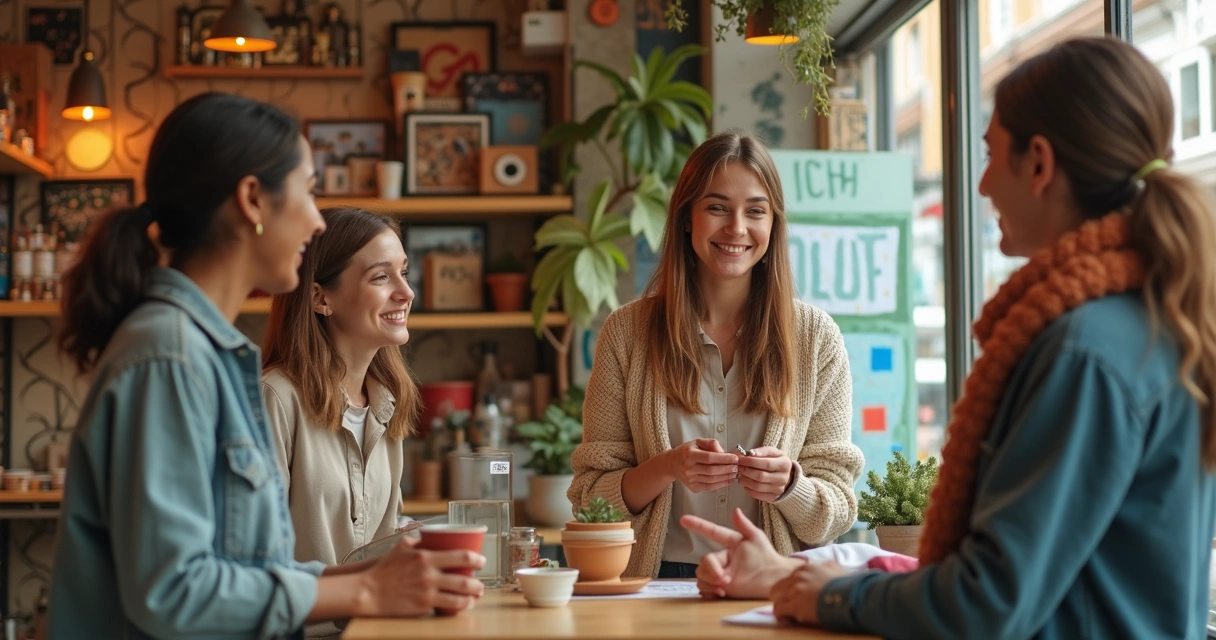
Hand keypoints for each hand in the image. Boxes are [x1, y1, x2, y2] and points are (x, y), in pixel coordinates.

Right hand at [358, 537, 485, 616]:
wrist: (369, 591)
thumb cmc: (384, 570)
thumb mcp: (400, 548)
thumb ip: (416, 541)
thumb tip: (426, 536)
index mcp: (426, 556)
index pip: (461, 555)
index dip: (476, 559)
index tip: (481, 561)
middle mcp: (430, 574)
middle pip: (464, 579)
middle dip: (478, 583)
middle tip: (481, 583)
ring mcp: (428, 591)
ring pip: (460, 596)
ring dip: (473, 597)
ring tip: (476, 595)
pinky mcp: (424, 605)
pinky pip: (448, 607)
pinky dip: (460, 606)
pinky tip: (464, 605)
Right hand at [665, 438, 738, 492]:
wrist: (672, 464)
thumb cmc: (687, 451)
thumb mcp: (697, 442)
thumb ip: (712, 444)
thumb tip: (724, 453)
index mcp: (689, 455)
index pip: (710, 458)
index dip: (724, 458)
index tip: (735, 458)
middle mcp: (688, 468)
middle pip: (712, 470)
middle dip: (728, 469)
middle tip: (738, 467)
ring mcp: (690, 479)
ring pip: (712, 480)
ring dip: (726, 477)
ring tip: (736, 473)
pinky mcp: (693, 487)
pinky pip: (710, 487)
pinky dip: (721, 484)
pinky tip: (729, 480)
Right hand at [679, 508, 804, 599]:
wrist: (774, 581)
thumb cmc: (767, 557)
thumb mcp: (757, 539)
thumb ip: (744, 525)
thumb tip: (735, 510)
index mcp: (730, 544)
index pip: (712, 532)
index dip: (698, 525)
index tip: (683, 519)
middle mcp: (722, 558)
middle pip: (704, 560)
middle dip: (711, 570)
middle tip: (724, 579)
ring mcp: (720, 573)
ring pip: (701, 574)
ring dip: (710, 581)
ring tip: (724, 587)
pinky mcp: (720, 587)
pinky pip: (703, 587)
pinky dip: (709, 591)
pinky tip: (720, 593)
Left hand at [736, 446, 793, 501]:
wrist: (786, 476)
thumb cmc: (776, 461)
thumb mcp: (773, 452)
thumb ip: (762, 451)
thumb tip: (750, 453)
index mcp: (785, 464)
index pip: (766, 464)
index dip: (751, 461)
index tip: (741, 459)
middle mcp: (783, 479)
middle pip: (760, 476)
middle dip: (746, 471)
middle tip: (738, 466)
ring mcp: (778, 490)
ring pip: (757, 486)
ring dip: (745, 480)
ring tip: (740, 474)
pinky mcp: (772, 497)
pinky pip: (757, 495)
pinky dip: (747, 489)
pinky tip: (745, 482)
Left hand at [770, 561, 850, 625]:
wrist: (852, 596)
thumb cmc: (848, 585)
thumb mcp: (837, 569)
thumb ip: (827, 567)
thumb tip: (828, 568)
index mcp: (807, 567)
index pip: (791, 577)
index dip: (793, 588)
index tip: (798, 595)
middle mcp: (799, 576)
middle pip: (780, 586)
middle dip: (783, 596)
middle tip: (790, 605)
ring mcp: (796, 590)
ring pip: (776, 597)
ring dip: (782, 605)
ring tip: (788, 613)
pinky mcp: (796, 605)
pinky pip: (779, 610)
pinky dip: (781, 615)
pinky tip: (786, 619)